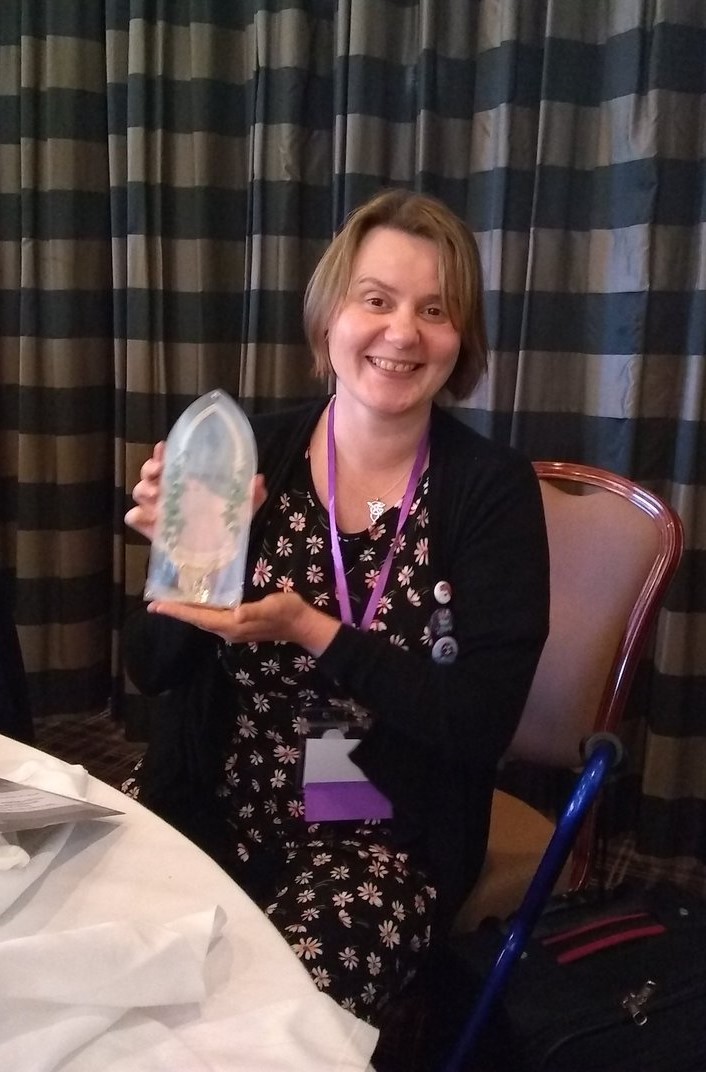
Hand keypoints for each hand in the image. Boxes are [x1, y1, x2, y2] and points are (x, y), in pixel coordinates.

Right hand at [124, 442, 267, 542]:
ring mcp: (157, 511)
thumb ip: (251, 496)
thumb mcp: (240, 510)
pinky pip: (134, 519)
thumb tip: (259, 479)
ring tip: (156, 493)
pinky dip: (137, 516)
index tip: (163, 448)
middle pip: (148, 474)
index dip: (162, 453)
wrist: (217, 559)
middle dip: (150, 468)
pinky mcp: (152, 530)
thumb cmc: (224, 527)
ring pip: (139, 492)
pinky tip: (148, 517)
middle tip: (159, 471)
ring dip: (144, 489)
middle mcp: (167, 494)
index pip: (167, 462)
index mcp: (184, 483)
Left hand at [147, 592, 340, 656]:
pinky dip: (199, 611)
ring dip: (186, 612)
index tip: (157, 606)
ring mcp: (233, 629)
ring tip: (170, 603)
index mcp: (231, 625)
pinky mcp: (238, 624)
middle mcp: (228, 630)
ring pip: (203, 620)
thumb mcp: (272, 606)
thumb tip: (235, 614)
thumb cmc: (287, 612)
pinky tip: (196, 603)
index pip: (198, 618)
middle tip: (155, 604)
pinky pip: (212, 618)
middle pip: (196, 620)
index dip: (178, 612)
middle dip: (176, 612)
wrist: (302, 624)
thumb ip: (253, 611)